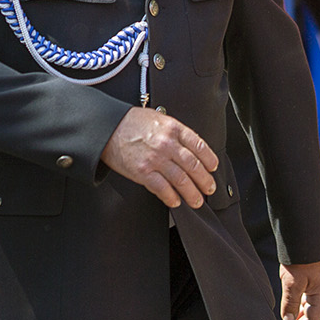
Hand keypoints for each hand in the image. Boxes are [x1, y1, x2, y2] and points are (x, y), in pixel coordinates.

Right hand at [100, 106, 218, 208]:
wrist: (106, 127)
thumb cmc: (130, 122)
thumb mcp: (157, 117)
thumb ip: (174, 130)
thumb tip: (188, 146)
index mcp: (173, 128)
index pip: (199, 146)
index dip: (209, 159)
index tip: (213, 168)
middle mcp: (167, 144)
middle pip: (193, 166)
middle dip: (205, 180)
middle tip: (209, 188)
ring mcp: (155, 159)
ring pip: (181, 180)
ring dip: (192, 193)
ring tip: (197, 201)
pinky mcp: (143, 172)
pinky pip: (162, 188)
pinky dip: (171, 197)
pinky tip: (176, 202)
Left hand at [279, 258, 319, 319]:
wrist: (303, 236)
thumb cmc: (300, 259)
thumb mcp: (292, 281)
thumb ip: (290, 302)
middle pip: (312, 317)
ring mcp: (317, 287)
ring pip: (308, 309)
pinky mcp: (310, 281)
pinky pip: (305, 301)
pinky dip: (296, 309)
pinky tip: (288, 314)